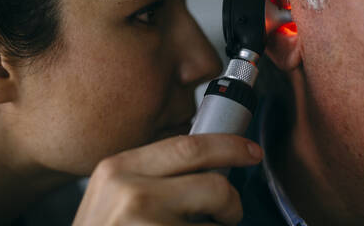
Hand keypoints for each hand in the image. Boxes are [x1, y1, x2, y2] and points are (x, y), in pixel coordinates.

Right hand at [73, 134, 262, 225]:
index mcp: (118, 168)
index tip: (250, 151)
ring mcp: (146, 224)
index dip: (228, 146)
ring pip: (217, 225)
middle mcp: (130, 192)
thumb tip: (205, 167)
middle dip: (232, 202)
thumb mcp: (113, 195)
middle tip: (230, 212)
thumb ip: (150, 175)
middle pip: (214, 185)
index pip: (188, 146)